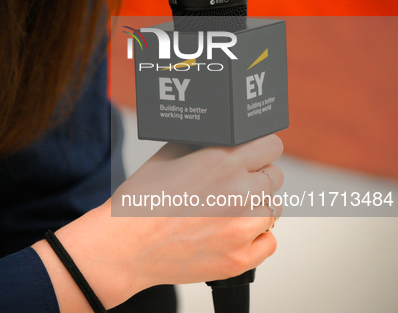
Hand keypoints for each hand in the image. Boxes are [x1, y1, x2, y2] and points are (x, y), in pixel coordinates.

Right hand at [33, 134, 283, 311]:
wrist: (124, 246)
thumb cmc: (139, 202)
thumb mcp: (167, 155)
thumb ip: (203, 144)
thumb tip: (221, 139)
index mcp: (222, 162)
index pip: (271, 145)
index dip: (260, 149)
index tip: (254, 156)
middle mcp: (239, 193)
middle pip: (273, 177)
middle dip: (255, 178)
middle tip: (230, 187)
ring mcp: (242, 229)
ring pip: (272, 209)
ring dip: (255, 208)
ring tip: (225, 211)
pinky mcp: (240, 258)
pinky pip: (269, 241)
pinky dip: (254, 237)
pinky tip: (230, 232)